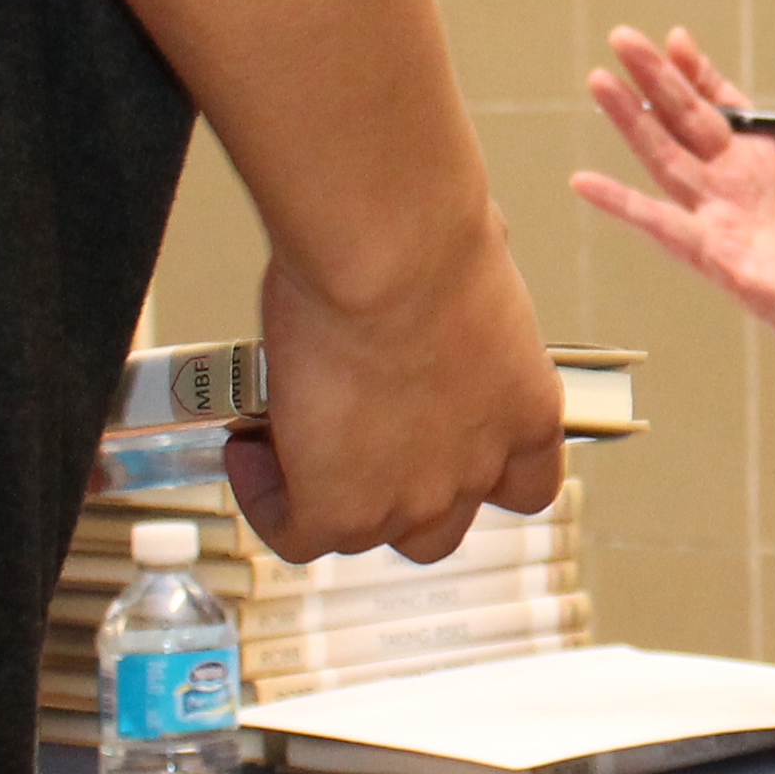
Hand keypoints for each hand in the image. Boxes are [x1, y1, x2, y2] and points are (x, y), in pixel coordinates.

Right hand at [226, 203, 566, 564]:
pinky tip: (248, 450)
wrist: (388, 251)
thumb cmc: (431, 239)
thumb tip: (437, 290)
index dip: (477, 476)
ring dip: (324, 493)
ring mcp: (409, 500)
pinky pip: (294, 534)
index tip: (440, 449)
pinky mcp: (340, 508)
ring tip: (288, 438)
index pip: (523, 488)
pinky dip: (265, 499)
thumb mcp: (474, 282)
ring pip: (361, 534)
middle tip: (349, 445)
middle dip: (392, 495)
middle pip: (437, 528)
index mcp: (525, 413)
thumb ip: (463, 318)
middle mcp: (477, 469)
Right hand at [572, 26, 774, 457]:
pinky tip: (585, 180)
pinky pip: (661, 225)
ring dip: (631, 121)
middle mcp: (737, 182)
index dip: (697, 72)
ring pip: (664, 158)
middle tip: (623, 37)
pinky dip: (622, 204)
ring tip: (600, 81)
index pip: (721, 105)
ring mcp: (720, 216)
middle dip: (654, 80)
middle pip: (684, 120)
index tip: (676, 38)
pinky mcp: (715, 254)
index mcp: (770, 156)